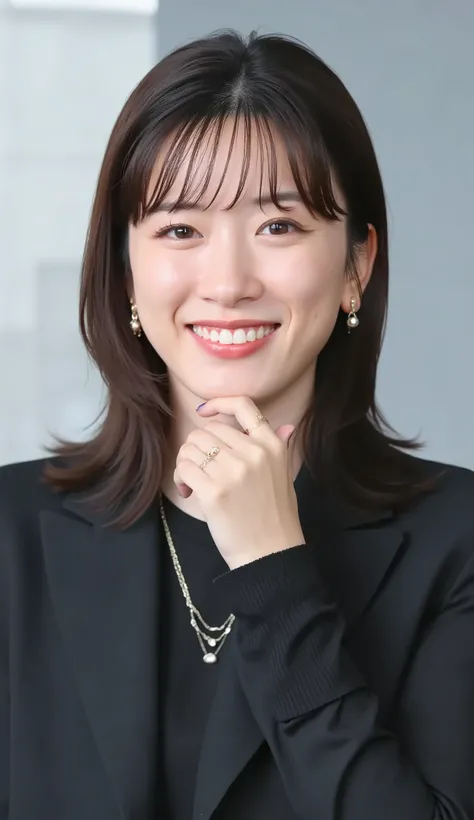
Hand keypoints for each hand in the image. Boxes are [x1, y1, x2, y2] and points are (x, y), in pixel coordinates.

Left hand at [173, 397, 305, 568]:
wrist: (270, 553)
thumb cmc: (276, 516)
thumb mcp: (284, 475)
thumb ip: (280, 446)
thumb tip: (287, 425)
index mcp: (271, 445)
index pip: (243, 405)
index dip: (218, 403)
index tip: (203, 412)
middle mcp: (253, 453)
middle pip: (207, 430)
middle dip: (197, 447)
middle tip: (199, 469)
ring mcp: (233, 471)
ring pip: (191, 447)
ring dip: (186, 462)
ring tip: (194, 482)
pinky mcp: (214, 491)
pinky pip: (184, 467)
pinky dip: (181, 477)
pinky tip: (189, 491)